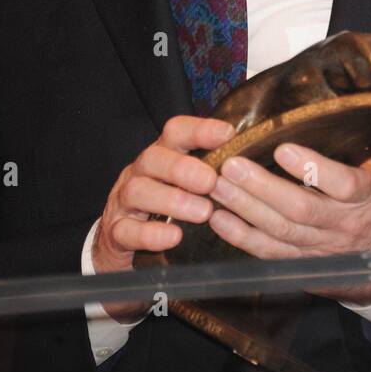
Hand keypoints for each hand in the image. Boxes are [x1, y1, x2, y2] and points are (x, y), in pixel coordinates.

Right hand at [91, 115, 234, 320]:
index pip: (175, 132)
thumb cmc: (164, 207)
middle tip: (211, 181)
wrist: (121, 241)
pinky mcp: (116, 232)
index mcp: (162, 156)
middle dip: (183, 168)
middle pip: (153, 158)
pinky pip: (127, 230)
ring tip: (202, 212)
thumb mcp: (185, 184)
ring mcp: (124, 202)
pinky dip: (150, 233)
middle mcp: (141, 173)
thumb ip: (211, 171)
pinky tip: (174, 237)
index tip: (228, 134)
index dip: (200, 130)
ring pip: (138, 191)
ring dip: (172, 199)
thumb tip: (254, 165)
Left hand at [209, 144, 370, 304]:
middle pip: (301, 209)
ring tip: (218, 186)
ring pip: (281, 232)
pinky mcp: (305, 262)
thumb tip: (333, 104)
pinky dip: (243, 238)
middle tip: (232, 166)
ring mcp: (324, 247)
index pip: (343, 184)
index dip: (313, 168)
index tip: (283, 149)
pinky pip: (271, 253)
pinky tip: (220, 219)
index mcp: (368, 195)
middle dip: (263, 188)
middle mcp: (345, 224)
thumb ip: (357, 141)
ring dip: (246, 209)